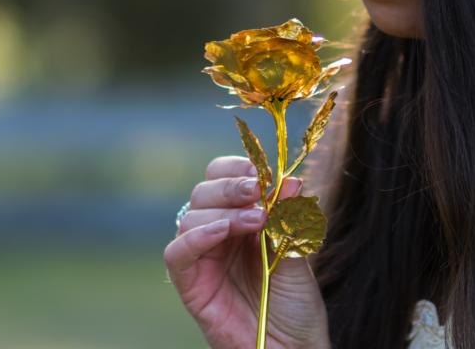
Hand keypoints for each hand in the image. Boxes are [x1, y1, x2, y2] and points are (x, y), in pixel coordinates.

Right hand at [164, 155, 330, 348]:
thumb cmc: (296, 306)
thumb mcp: (297, 254)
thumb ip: (288, 220)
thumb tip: (292, 180)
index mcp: (241, 219)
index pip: (222, 177)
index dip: (236, 168)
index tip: (260, 172)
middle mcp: (217, 234)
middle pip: (203, 192)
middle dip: (230, 185)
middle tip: (257, 191)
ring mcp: (202, 259)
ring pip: (189, 216)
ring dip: (223, 211)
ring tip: (256, 220)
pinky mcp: (190, 285)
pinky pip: (177, 253)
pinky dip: (196, 237)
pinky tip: (222, 232)